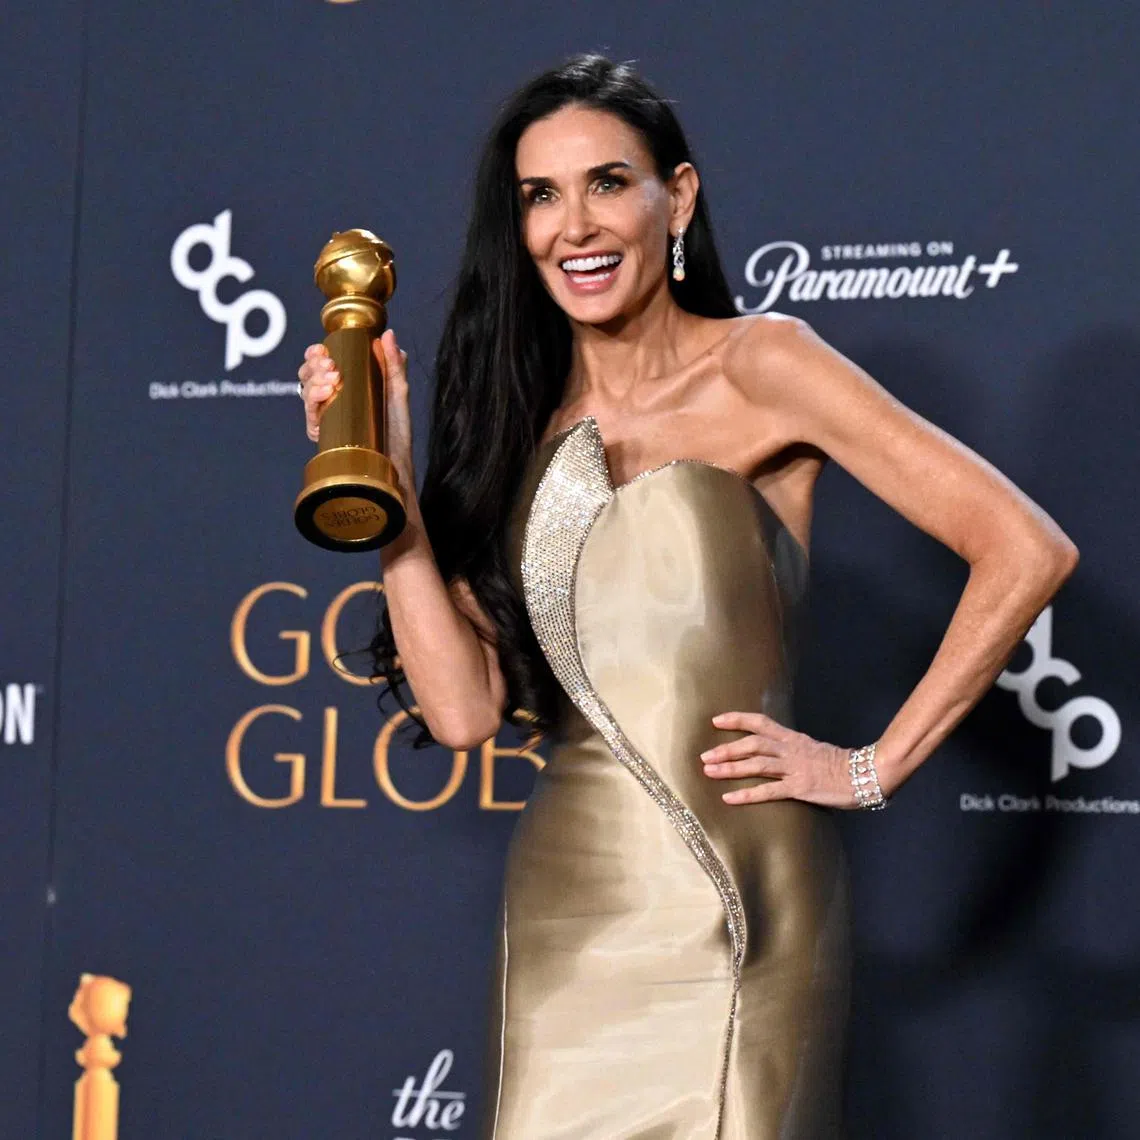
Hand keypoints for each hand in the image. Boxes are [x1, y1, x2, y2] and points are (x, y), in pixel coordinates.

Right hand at [296, 328, 415, 486]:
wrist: (396, 462)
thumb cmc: (396, 429)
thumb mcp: (398, 390)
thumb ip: (394, 362)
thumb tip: (388, 334)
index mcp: (343, 385)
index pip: (319, 364)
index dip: (315, 354)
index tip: (322, 349)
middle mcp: (330, 399)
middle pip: (307, 375)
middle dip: (314, 365)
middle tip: (329, 364)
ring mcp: (325, 417)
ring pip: (305, 392)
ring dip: (314, 380)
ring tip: (332, 378)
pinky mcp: (324, 435)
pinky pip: (310, 416)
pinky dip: (313, 401)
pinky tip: (325, 393)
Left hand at [700, 711, 859, 808]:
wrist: (866, 774)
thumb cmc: (840, 764)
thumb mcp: (813, 749)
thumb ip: (793, 749)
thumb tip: (773, 752)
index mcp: (793, 738)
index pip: (760, 722)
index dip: (737, 720)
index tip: (716, 720)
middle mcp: (791, 750)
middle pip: (752, 744)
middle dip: (726, 748)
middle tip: (704, 756)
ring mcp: (795, 769)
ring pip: (756, 765)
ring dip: (730, 768)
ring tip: (709, 772)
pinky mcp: (800, 788)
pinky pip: (768, 792)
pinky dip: (746, 795)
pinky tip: (729, 798)